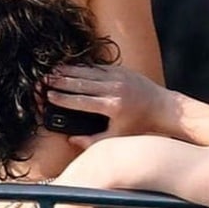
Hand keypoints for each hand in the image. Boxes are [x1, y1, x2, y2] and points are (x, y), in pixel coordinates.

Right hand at [44, 63, 168, 147]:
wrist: (164, 109)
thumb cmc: (140, 126)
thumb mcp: (117, 138)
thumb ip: (92, 142)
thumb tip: (71, 140)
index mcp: (112, 107)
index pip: (81, 101)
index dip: (63, 98)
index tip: (49, 96)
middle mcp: (115, 89)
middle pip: (81, 83)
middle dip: (61, 81)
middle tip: (44, 79)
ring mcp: (119, 77)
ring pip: (88, 72)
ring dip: (69, 71)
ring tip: (53, 71)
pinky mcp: (122, 69)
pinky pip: (98, 67)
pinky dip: (83, 67)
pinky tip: (72, 66)